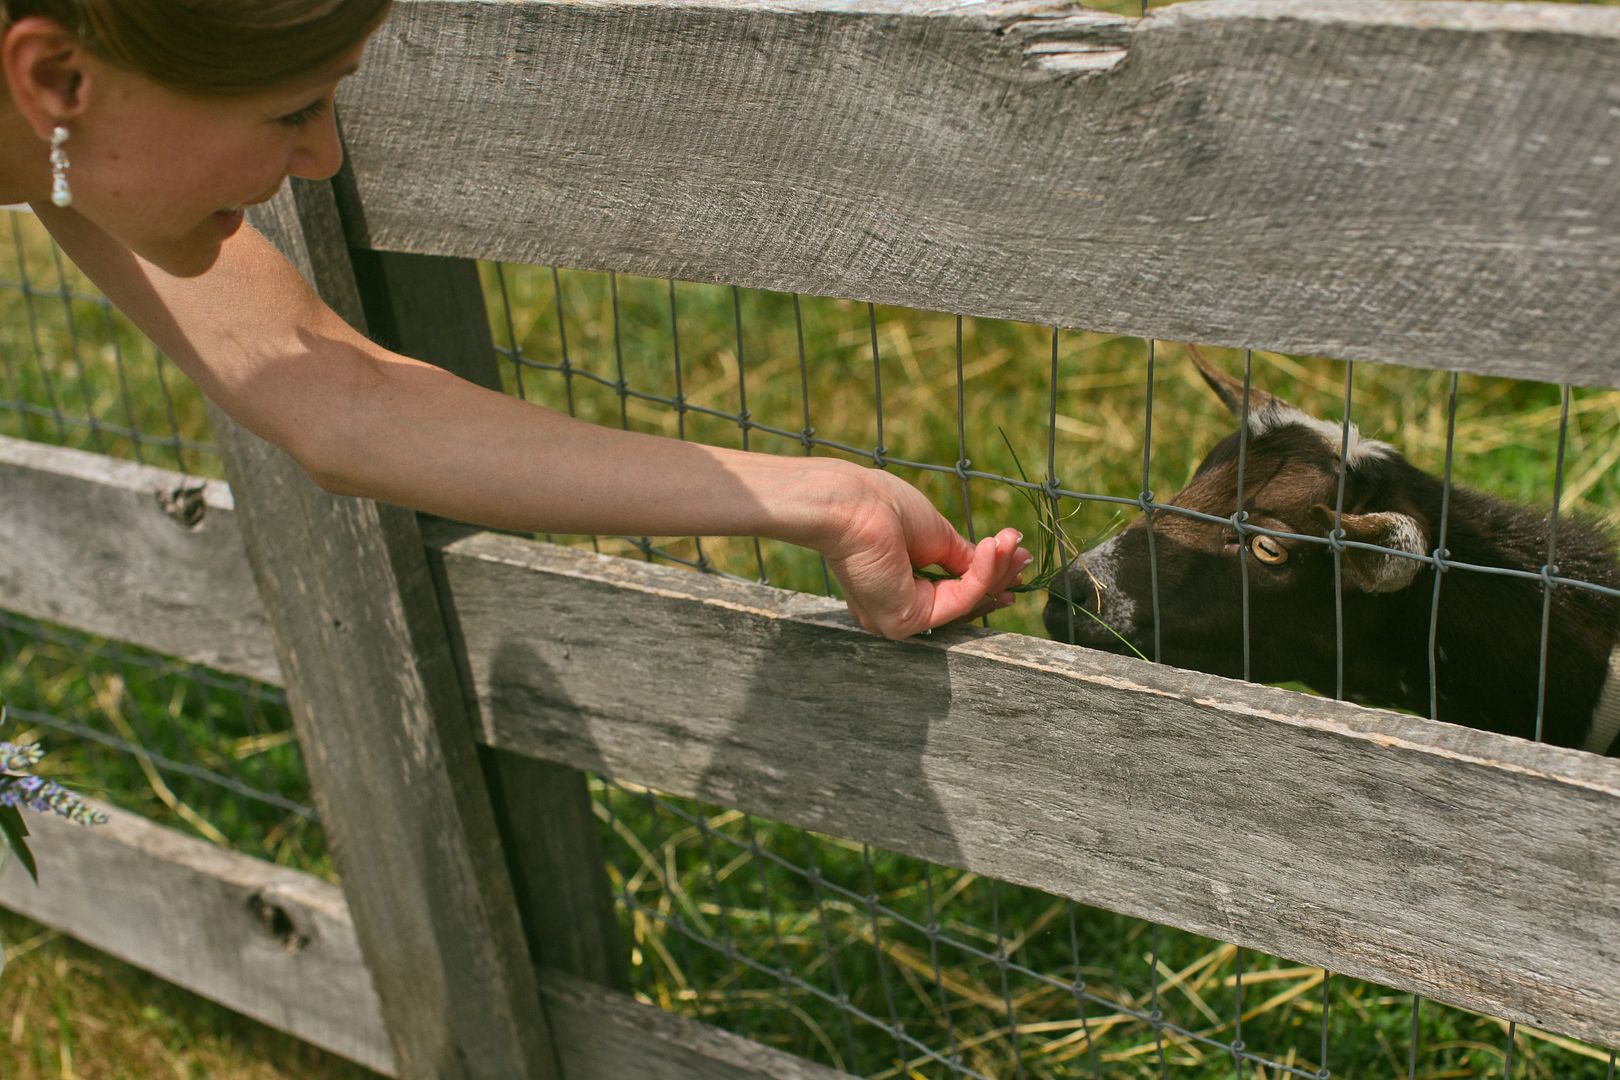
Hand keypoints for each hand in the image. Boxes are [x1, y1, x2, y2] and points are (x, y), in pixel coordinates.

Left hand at [814, 467, 1032, 638]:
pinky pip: (957, 601)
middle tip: (1022, 553)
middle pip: (960, 602)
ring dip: (995, 570)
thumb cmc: (881, 507)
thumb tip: (996, 561)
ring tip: (1013, 542)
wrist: (852, 503)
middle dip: (996, 576)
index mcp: (896, 586)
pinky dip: (983, 575)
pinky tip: (998, 548)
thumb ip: (962, 556)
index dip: (984, 578)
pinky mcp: (904, 622)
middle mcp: (895, 608)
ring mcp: (898, 619)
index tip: (1013, 558)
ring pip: (963, 601)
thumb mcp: (935, 534)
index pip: (948, 591)